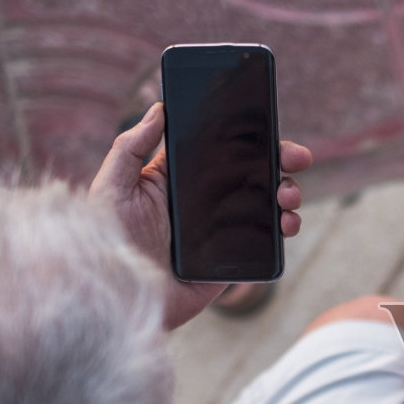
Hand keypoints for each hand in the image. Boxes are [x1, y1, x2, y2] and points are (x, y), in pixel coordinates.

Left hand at [87, 102, 311, 329]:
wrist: (119, 295)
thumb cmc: (106, 240)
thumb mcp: (112, 186)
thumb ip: (131, 146)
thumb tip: (158, 108)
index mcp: (180, 179)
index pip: (222, 150)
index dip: (250, 138)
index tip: (272, 129)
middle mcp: (205, 202)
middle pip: (254, 174)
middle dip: (282, 163)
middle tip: (298, 158)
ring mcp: (221, 231)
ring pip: (267, 205)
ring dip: (288, 195)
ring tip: (288, 198)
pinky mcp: (231, 260)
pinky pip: (265, 243)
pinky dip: (284, 231)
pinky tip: (286, 224)